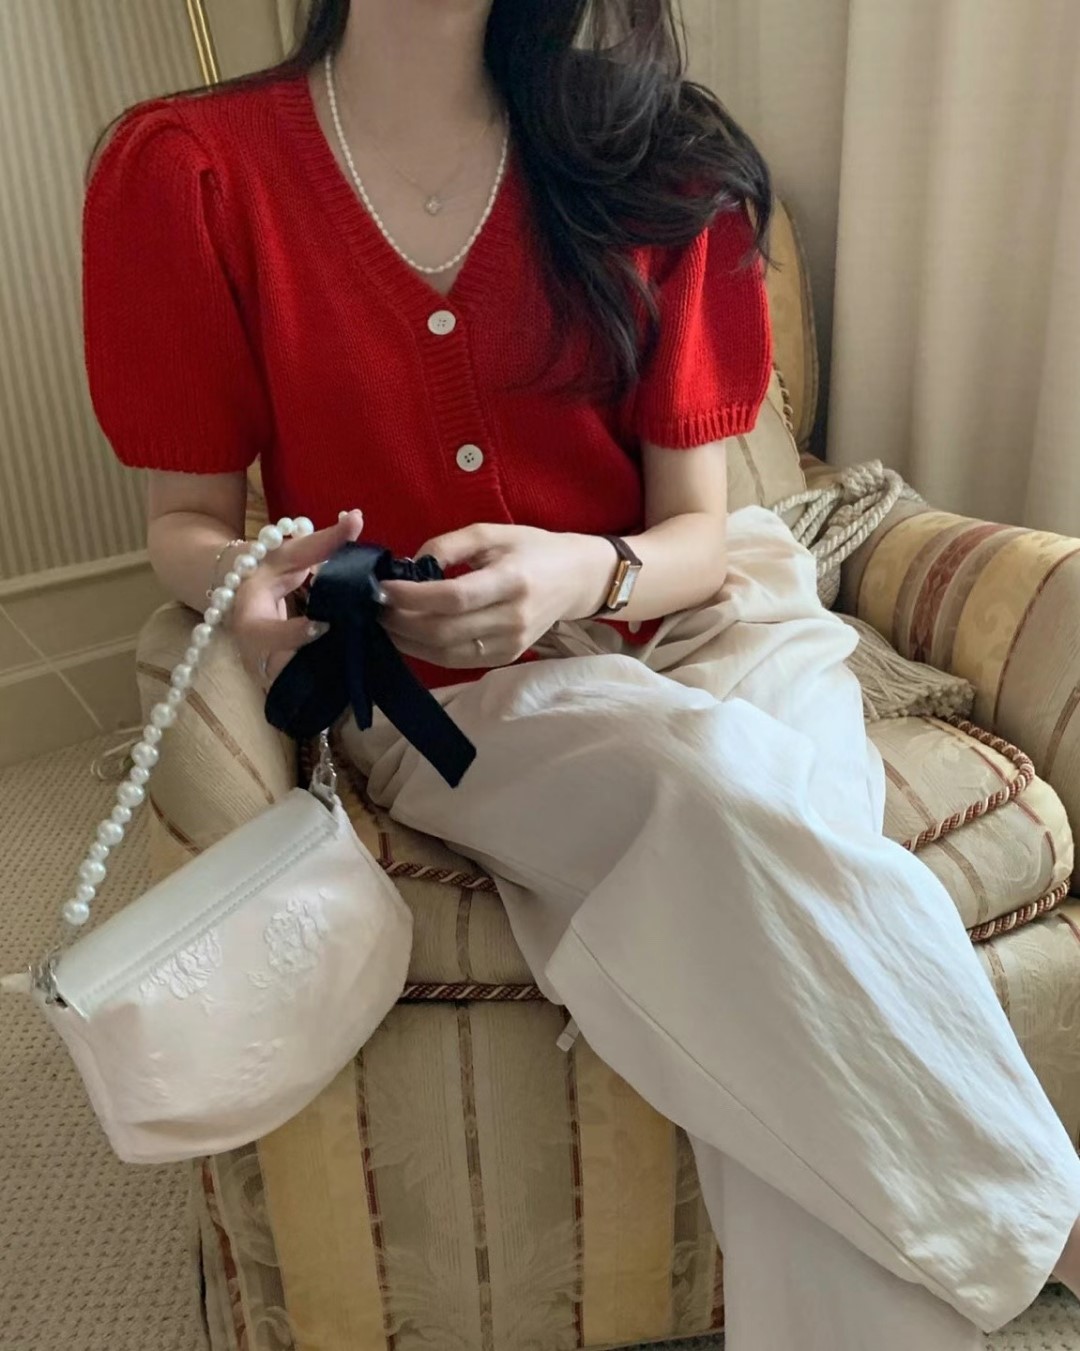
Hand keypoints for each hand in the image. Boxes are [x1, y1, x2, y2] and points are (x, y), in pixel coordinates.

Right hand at [230, 509, 363, 686]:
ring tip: (356, 664)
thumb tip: (356, 517)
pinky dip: (327, 684)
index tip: (322, 626)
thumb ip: (324, 541)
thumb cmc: (264, 568)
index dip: (293, 635)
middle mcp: (252, 653)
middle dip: (315, 666)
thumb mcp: (290, 553)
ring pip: (295, 687)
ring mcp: (265, 674)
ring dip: (326, 679)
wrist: (239, 592)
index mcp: (247, 619)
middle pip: (282, 671)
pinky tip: (350, 672)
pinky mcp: (280, 685)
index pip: (264, 635)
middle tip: (351, 654)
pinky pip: (304, 691)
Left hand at [379, 524, 614, 668]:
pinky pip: (457, 660)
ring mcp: (511, 643)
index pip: (454, 597)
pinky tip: (408, 636)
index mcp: (512, 580)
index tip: (383, 587)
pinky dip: (426, 651)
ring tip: (385, 622)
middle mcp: (512, 617)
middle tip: (375, 607)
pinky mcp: (507, 656)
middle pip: (445, 630)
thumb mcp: (493, 532)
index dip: (412, 596)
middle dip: (401, 621)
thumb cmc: (533, 549)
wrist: (577, 579)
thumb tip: (410, 566)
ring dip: (408, 641)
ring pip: (446, 652)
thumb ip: (450, 545)